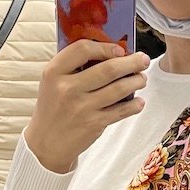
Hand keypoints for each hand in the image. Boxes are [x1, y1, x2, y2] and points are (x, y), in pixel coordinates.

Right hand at [26, 41, 149, 173]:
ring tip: (142, 79)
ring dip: (136, 81)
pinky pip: (121, 110)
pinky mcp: (94, 124)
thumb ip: (73, 66)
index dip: (105, 47)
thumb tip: (109, 52)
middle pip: (108, 69)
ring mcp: (82, 107)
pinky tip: (139, 101)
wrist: (46, 143)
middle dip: (131, 62)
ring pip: (119, 89)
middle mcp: (68, 88)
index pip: (83, 49)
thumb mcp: (52, 82)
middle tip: (143, 60)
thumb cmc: (53, 108)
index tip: (119, 49)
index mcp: (54, 72)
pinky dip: (134, 105)